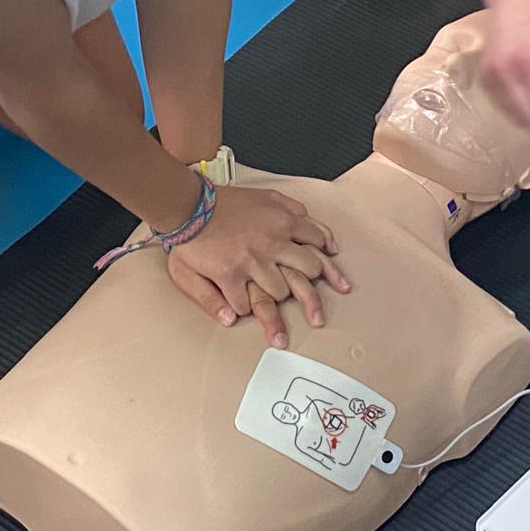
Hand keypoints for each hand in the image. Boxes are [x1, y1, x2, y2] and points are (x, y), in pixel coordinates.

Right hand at [166, 185, 349, 346]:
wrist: (190, 205)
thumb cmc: (225, 202)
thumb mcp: (264, 194)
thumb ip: (288, 205)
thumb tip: (305, 216)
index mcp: (282, 223)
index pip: (316, 244)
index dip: (329, 265)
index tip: (339, 283)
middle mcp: (272, 243)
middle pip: (305, 274)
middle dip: (312, 298)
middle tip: (317, 319)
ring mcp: (251, 261)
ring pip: (277, 293)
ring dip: (276, 311)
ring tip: (280, 336)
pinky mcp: (229, 274)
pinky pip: (243, 302)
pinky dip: (243, 309)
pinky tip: (241, 315)